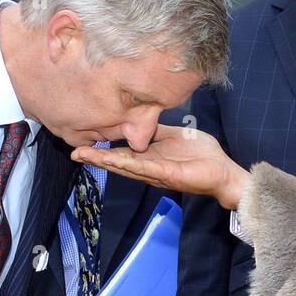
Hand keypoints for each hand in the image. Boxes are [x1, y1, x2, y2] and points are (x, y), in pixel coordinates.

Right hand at [71, 124, 249, 207]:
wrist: (221, 171)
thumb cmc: (201, 155)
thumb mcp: (174, 135)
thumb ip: (156, 131)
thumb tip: (140, 119)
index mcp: (149, 157)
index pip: (121, 153)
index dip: (103, 150)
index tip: (84, 144)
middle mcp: (148, 168)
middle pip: (117, 163)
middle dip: (96, 158)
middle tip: (74, 152)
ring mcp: (156, 173)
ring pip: (126, 167)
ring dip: (106, 162)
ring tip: (86, 156)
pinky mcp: (167, 175)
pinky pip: (144, 168)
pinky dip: (129, 164)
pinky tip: (114, 160)